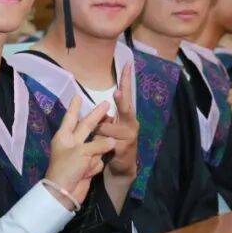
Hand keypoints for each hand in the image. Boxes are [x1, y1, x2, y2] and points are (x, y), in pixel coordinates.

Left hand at [45, 96, 114, 210]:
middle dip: (96, 116)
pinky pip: (97, 160)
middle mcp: (72, 143)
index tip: (77, 95)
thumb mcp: (82, 152)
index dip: (75, 107)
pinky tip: (87, 173)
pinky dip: (94, 166)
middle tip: (106, 104)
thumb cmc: (68, 168)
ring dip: (96, 152)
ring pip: (96, 145)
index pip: (71, 117)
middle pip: (86, 126)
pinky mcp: (87, 166)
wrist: (65, 193)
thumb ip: (98, 144)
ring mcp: (80, 155)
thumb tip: (111, 142)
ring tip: (91, 160)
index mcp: (64, 136)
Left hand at [95, 63, 139, 180]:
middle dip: (122, 99)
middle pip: (125, 108)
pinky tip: (104, 150)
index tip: (127, 64)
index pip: (127, 94)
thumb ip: (108, 118)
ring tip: (102, 141)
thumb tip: (101, 112)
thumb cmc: (115, 144)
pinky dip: (99, 144)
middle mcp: (132, 123)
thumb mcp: (111, 128)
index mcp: (127, 116)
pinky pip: (104, 140)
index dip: (126, 79)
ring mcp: (130, 136)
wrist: (122, 168)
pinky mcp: (124, 147)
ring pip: (106, 127)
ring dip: (99, 133)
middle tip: (118, 91)